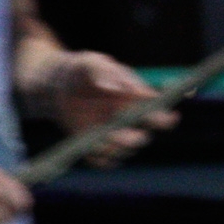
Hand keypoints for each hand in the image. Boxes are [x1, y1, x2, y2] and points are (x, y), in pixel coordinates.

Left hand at [41, 51, 177, 165]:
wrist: (58, 85)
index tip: (163, 119)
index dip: (165, 120)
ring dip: (113, 148)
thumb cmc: (82, 70)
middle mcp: (128, 122)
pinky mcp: (94, 145)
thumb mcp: (91, 63)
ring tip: (99, 136)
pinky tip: (89, 145)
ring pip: (122, 152)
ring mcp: (112, 135)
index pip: (159, 115)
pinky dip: (98, 158)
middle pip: (141, 138)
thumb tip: (117, 89)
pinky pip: (102, 161)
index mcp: (136, 102)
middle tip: (117, 132)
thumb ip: (105, 72)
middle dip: (133, 138)